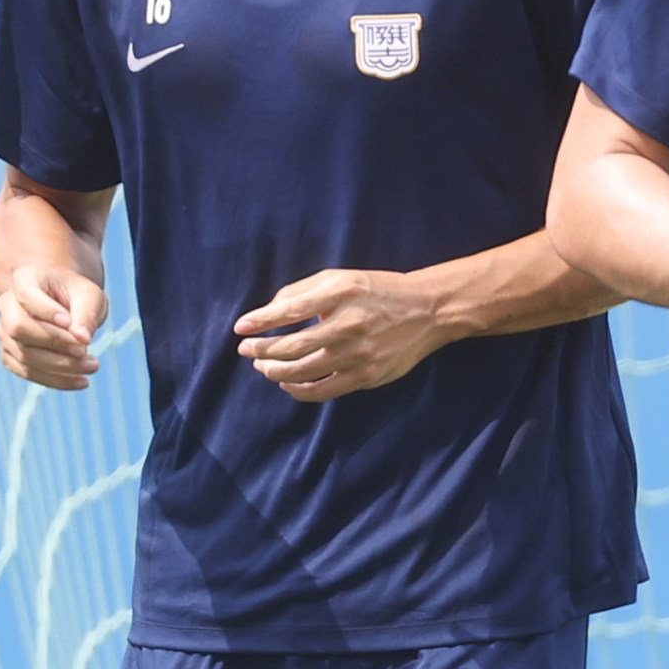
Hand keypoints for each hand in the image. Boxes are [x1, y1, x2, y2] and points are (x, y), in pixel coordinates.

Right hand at [0, 261, 104, 390]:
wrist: (64, 306)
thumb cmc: (76, 295)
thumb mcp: (90, 296)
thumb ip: (87, 312)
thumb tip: (83, 339)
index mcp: (24, 279)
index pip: (27, 296)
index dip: (46, 311)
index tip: (71, 323)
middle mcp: (7, 304)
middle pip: (19, 328)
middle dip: (54, 343)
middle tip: (85, 349)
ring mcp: (5, 332)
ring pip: (24, 354)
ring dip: (60, 365)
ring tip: (92, 365)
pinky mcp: (10, 355)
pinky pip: (28, 372)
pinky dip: (55, 380)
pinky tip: (81, 380)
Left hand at [233, 267, 449, 402]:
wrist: (428, 310)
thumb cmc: (378, 291)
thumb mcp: (341, 278)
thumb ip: (304, 290)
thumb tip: (270, 309)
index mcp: (340, 293)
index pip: (289, 311)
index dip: (260, 322)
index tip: (241, 328)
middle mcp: (348, 324)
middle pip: (292, 345)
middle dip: (261, 350)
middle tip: (246, 350)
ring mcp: (358, 354)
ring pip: (303, 371)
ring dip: (275, 371)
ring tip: (262, 367)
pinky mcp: (366, 376)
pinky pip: (323, 390)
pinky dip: (299, 389)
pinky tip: (287, 383)